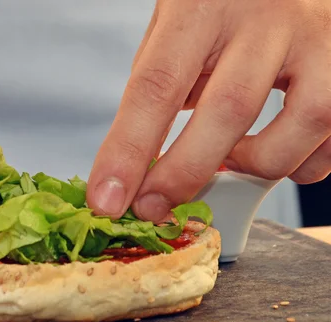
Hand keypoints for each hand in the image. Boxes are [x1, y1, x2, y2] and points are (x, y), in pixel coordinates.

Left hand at [87, 0, 330, 220]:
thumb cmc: (224, 0)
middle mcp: (265, 17)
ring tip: (232, 158)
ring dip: (251, 166)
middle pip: (224, 113)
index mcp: (203, 5)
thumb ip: (164, 75)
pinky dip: (296, 165)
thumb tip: (145, 155)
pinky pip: (328, 144)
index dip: (128, 151)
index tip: (107, 199)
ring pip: (292, 132)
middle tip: (152, 207)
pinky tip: (274, 147)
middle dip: (181, 175)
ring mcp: (318, 40)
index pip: (156, 86)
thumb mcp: (179, 18)